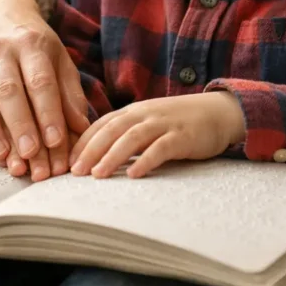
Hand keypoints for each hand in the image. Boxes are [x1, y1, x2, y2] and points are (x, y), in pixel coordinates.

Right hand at [0, 0, 89, 179]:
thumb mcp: (59, 61)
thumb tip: (81, 128)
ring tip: (2, 157)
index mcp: (32, 43)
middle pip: (8, 90)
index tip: (55, 141)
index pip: (40, 81)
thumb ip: (70, 94)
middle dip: (19, 125)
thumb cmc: (35, 48)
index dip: (48, 112)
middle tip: (29, 154)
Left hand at [69, 92, 245, 178]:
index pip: (102, 123)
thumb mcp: (150, 122)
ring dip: (112, 156)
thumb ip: (127, 133)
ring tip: (97, 175)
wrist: (218, 112)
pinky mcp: (182, 136)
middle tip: (74, 172)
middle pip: (112, 129)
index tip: (66, 161)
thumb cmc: (180, 121)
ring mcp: (165, 124)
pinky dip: (146, 160)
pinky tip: (134, 174)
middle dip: (91, 150)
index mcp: (135, 110)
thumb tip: (97, 156)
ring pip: (133, 137)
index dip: (83, 141)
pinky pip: (161, 148)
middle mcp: (146, 113)